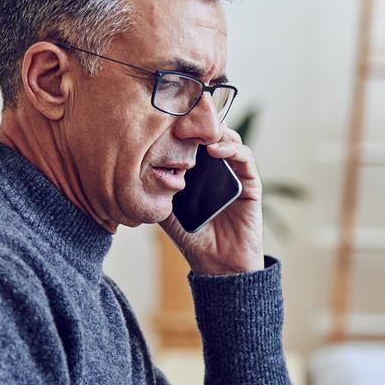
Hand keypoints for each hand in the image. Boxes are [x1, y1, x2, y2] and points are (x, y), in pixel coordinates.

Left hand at [160, 126, 264, 274]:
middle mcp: (217, 169)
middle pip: (212, 133)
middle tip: (181, 118)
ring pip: (229, 139)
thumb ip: (156, 192)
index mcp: (198, 173)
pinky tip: (214, 150)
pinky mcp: (251, 183)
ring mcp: (235, 174)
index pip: (192, 140)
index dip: (182, 126)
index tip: (165, 119)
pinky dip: (231, 149)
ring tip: (197, 132)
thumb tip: (133, 169)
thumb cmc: (194, 241)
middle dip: (198, 121)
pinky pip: (244, 158)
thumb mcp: (167, 212)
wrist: (220, 267)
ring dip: (215, 130)